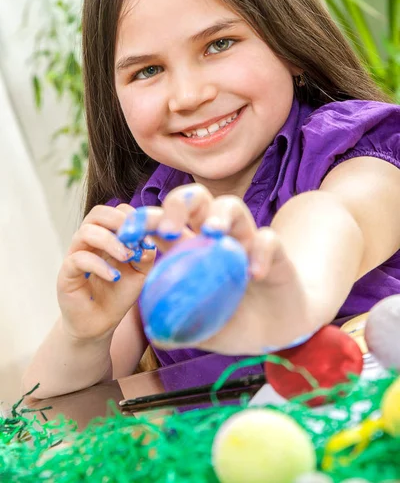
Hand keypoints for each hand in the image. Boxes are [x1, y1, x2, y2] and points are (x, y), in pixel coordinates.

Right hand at [57, 204, 156, 341]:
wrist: (100, 324)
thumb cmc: (119, 294)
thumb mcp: (139, 272)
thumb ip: (145, 254)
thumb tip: (150, 238)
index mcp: (107, 236)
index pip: (115, 211)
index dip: (132, 217)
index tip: (147, 232)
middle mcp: (89, 241)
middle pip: (97, 214)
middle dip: (118, 220)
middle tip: (135, 235)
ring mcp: (76, 255)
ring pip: (86, 232)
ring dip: (110, 241)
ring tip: (127, 257)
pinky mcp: (67, 273)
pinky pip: (79, 259)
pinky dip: (99, 265)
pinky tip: (114, 277)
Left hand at [153, 184, 305, 354]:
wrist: (278, 328)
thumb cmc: (235, 321)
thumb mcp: (203, 329)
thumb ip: (180, 328)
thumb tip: (154, 334)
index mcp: (191, 248)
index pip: (164, 222)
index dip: (144, 221)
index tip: (127, 234)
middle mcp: (217, 237)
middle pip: (195, 200)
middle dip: (178, 205)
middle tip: (169, 229)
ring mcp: (246, 240)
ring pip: (231, 206)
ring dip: (218, 214)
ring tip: (212, 233)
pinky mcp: (276, 251)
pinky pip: (269, 239)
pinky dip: (260, 251)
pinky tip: (253, 274)